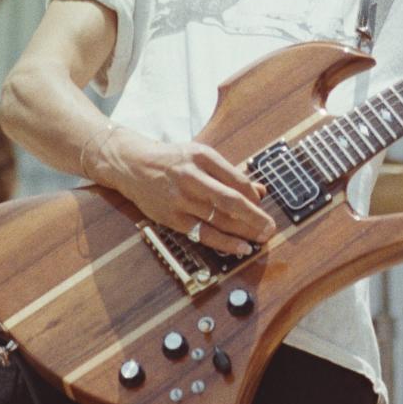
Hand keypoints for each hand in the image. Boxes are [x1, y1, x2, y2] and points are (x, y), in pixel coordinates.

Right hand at [105, 132, 275, 256]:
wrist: (132, 165)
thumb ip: (230, 174)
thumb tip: (260, 191)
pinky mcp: (171, 217)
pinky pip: (203, 233)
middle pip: (231, 201)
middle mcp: (191, 176)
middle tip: (270, 228)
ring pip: (218, 220)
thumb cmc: (172, 160)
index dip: (254, 198)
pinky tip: (239, 247)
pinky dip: (224, 242)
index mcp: (202, 157)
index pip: (237, 180)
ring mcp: (180, 199)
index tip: (264, 207)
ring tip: (259, 239)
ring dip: (243, 232)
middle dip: (255, 218)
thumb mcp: (201, 156)